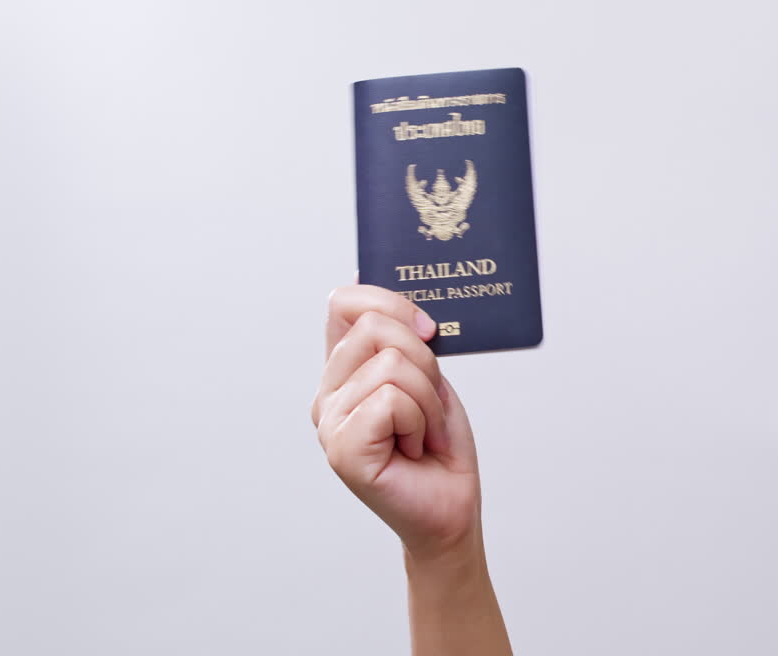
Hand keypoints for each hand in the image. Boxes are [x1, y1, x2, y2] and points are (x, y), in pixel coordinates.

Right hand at [311, 285, 480, 559]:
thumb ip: (400, 336)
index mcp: (343, 369)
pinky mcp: (342, 449)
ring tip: (423, 432)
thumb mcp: (426, 375)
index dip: (390, 302)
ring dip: (429, 400)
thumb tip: (365, 272)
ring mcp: (329, 422)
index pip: (344, 302)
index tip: (428, 330)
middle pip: (376, 327)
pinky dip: (421, 422)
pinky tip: (416, 448)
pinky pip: (392, 400)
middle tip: (430, 405)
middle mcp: (327, 392)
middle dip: (425, 362)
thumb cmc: (438, 443)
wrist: (451, 506)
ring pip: (392, 364)